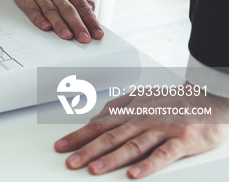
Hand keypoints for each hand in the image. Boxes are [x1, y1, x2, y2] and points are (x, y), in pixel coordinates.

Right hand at [12, 0, 101, 42]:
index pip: (83, 8)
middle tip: (83, 38)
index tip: (97, 35)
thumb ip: (85, 0)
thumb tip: (92, 16)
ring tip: (67, 35)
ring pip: (51, 11)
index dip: (91, 22)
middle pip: (68, 10)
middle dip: (77, 25)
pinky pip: (33, 9)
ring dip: (59, 24)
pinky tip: (45, 26)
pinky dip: (39, 19)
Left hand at [55, 91, 228, 177]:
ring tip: (94, 169)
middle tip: (70, 162)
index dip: (78, 137)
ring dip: (111, 159)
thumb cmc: (173, 103)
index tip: (61, 147)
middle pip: (110, 136)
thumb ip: (118, 109)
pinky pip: (163, 154)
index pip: (98, 125)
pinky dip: (148, 165)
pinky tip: (134, 174)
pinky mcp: (182, 140)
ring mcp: (161, 129)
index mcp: (130, 110)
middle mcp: (142, 119)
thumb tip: (96, 119)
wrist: (209, 97)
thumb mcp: (141, 99)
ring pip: (132, 145)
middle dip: (87, 150)